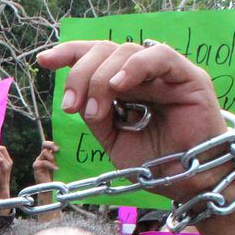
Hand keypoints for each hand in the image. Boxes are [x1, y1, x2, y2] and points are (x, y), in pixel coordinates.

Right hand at [32, 140, 59, 184]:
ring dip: (51, 156)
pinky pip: (43, 162)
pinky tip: (55, 169)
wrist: (50, 187)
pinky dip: (50, 165)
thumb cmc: (57, 176)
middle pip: (44, 144)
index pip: (49, 144)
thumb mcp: (60, 165)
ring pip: (44, 152)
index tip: (60, 146)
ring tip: (56, 163)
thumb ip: (61, 158)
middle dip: (51, 144)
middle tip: (57, 149)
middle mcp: (42, 156)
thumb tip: (70, 150)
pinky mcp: (36, 166)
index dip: (53, 143)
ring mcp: (38, 160)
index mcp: (48, 154)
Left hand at [38, 41, 226, 201]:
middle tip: (71, 106)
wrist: (186, 184)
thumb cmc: (155, 164)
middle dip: (80, 74)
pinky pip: (159, 56)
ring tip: (95, 112)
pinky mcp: (189, 78)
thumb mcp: (113, 140)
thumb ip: (97, 115)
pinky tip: (118, 86)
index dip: (70, 54)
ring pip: (126, 51)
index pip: (97, 56)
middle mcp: (145, 75)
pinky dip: (134, 67)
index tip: (44, 61)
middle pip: (106, 50)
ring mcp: (167, 74)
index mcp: (126, 85)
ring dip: (101, 78)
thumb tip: (80, 97)